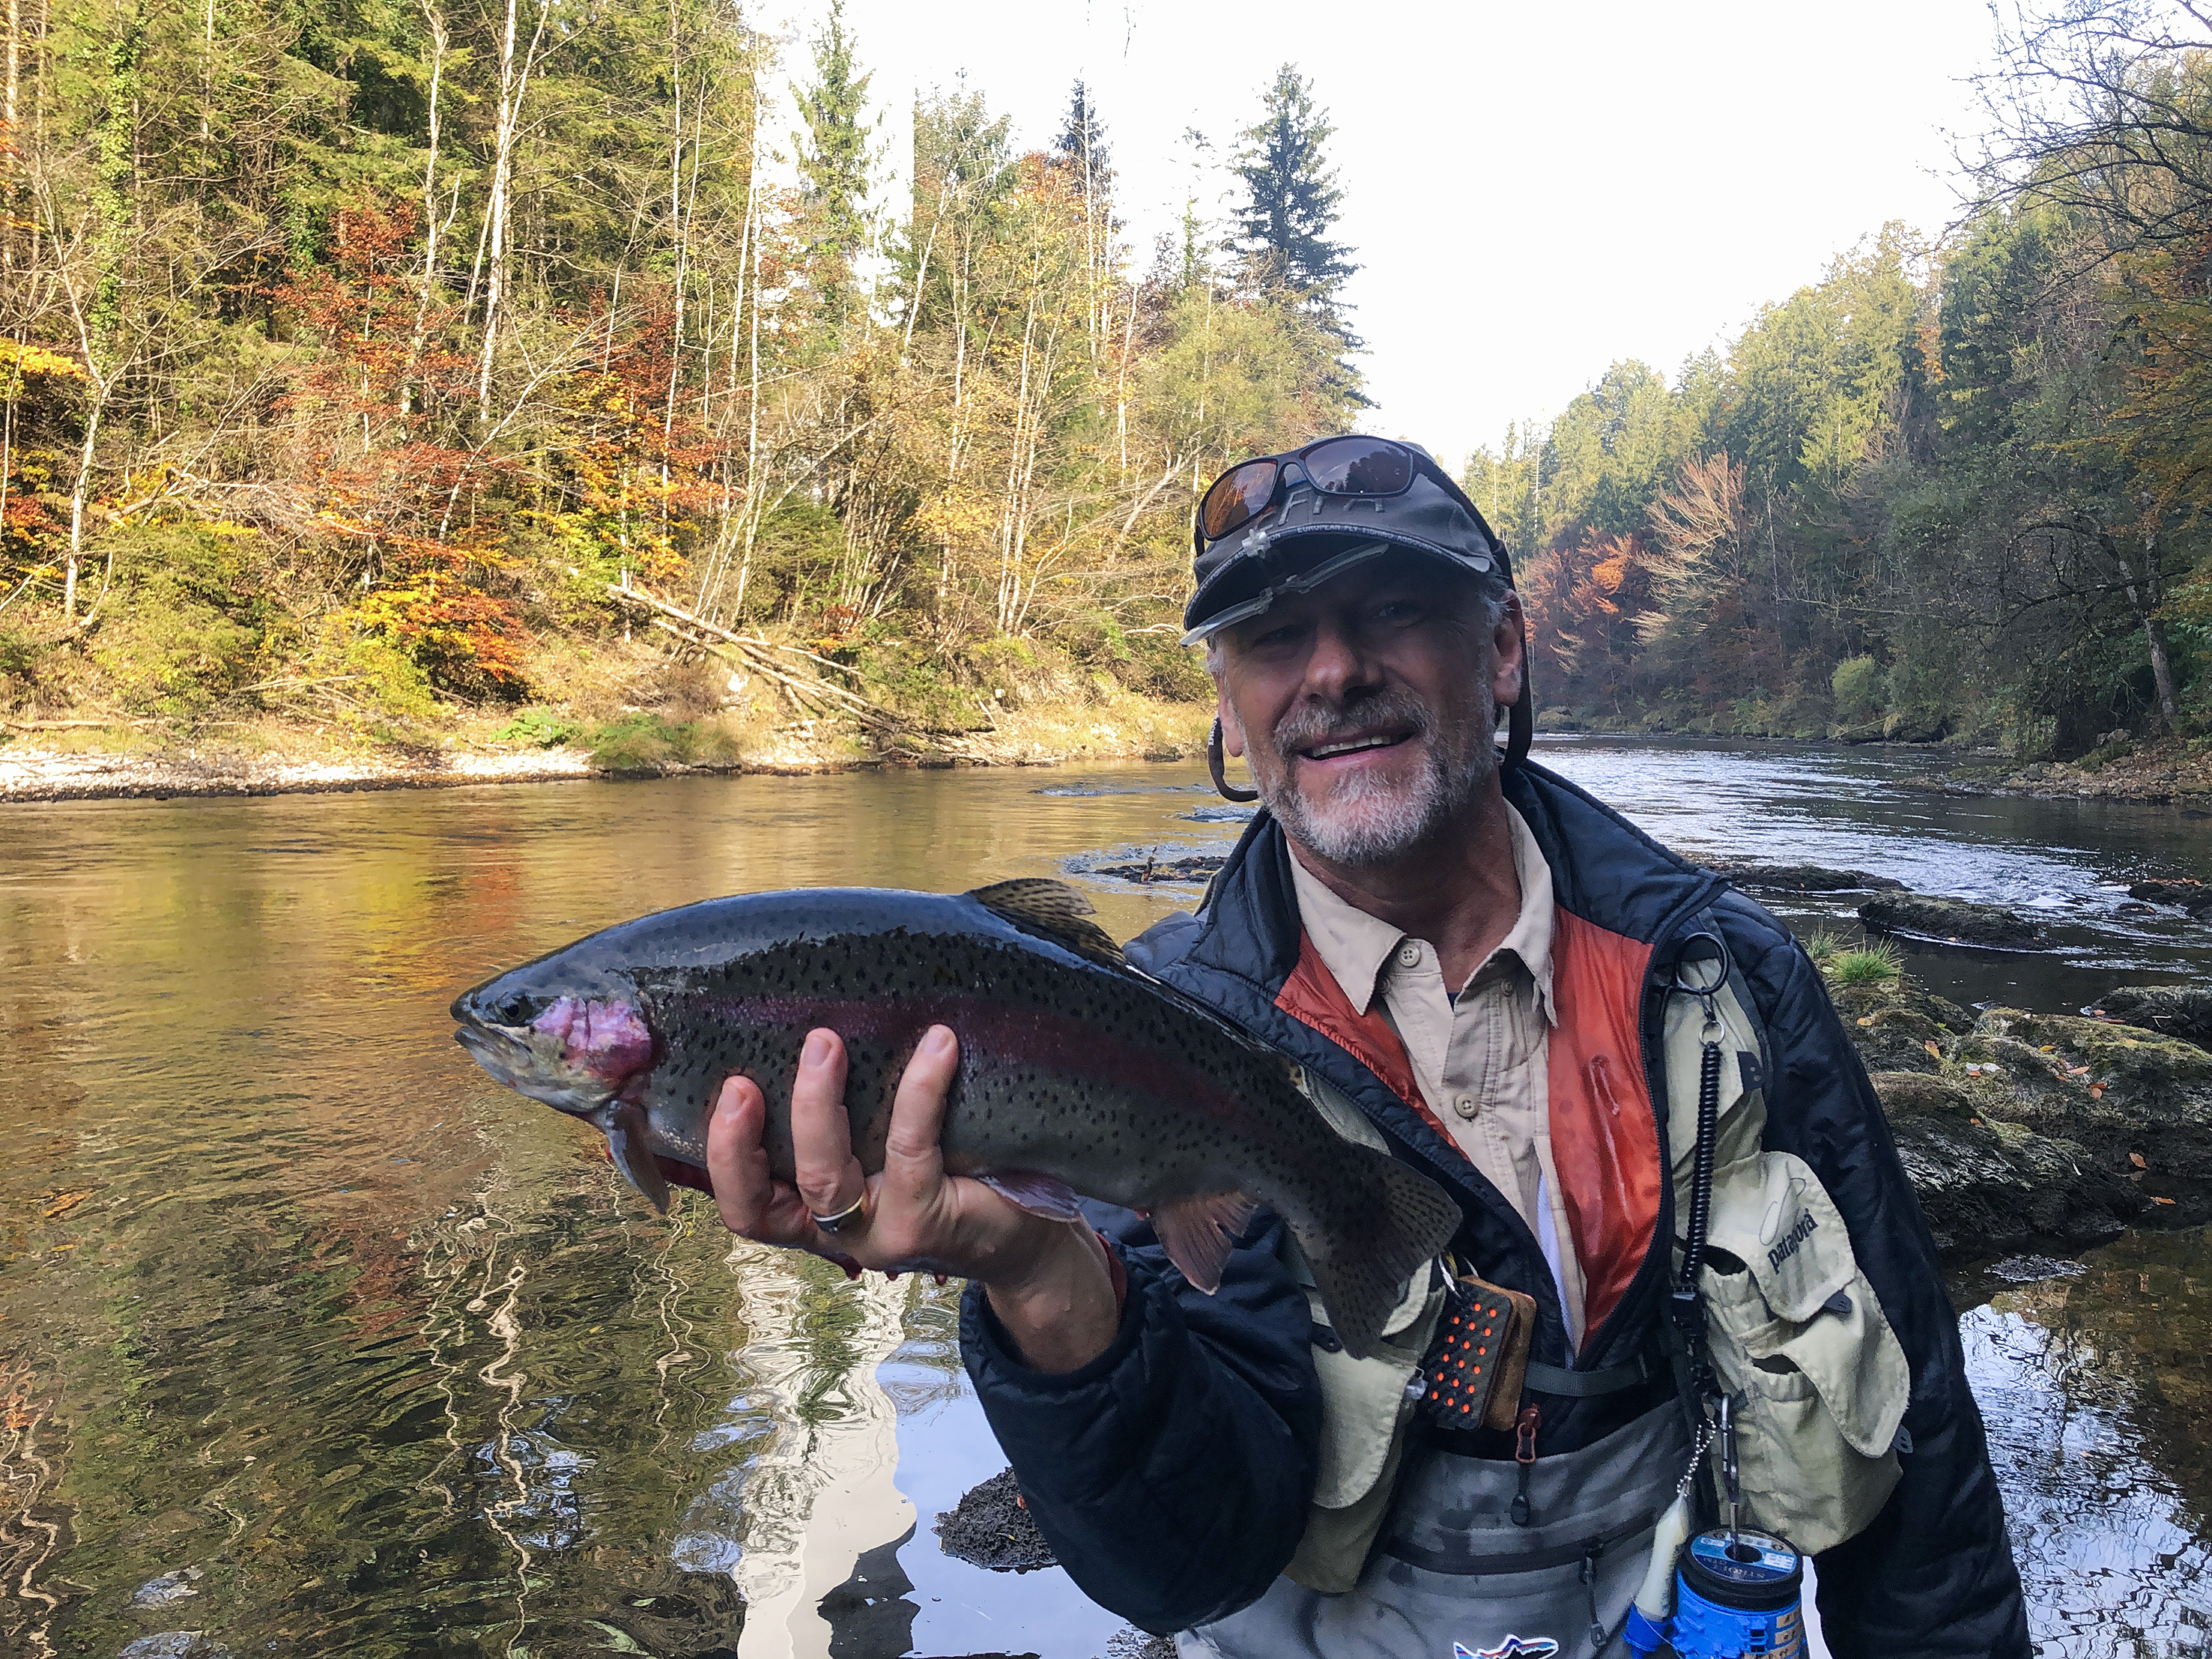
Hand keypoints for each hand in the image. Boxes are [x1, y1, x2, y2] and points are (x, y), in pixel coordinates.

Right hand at [704, 1025, 1120, 1371]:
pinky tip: (937, 1044)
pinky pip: (910, 1148)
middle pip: (766, 1203)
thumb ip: (847, 1116)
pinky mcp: (928, 1221)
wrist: (1026, 1238)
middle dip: (744, 1138)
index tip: (725, 1090)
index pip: (744, 1211)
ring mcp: (880, 1236)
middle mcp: (838, 1237)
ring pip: (825, 1180)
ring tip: (825, 1043)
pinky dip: (918, 1089)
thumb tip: (816, 1014)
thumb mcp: (884, 1151)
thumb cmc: (949, 1177)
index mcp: (813, 1220)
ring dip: (817, 1105)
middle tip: (745, 1076)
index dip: (721, 1160)